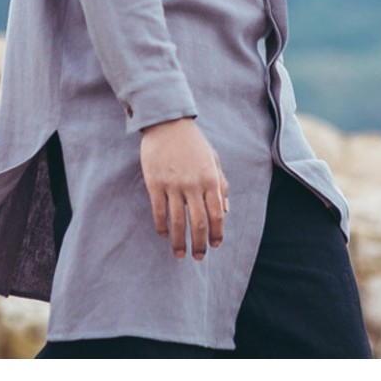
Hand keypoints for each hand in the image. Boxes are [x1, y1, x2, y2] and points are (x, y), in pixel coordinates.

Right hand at [139, 117, 229, 260]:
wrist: (167, 122)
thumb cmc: (192, 142)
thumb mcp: (213, 159)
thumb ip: (221, 184)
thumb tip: (226, 211)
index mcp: (210, 179)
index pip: (217, 214)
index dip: (217, 233)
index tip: (214, 245)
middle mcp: (193, 184)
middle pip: (198, 222)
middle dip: (199, 244)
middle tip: (197, 257)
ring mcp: (173, 184)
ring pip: (177, 221)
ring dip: (179, 241)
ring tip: (179, 254)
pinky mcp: (155, 183)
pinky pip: (158, 210)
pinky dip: (161, 226)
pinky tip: (163, 234)